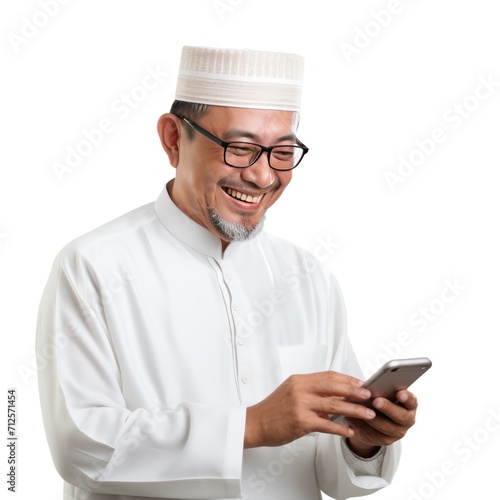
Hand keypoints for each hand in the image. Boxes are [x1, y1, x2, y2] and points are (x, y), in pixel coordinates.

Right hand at [244, 371, 376, 447]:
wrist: (255, 423)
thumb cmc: (274, 409)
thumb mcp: (291, 392)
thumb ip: (311, 391)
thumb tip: (336, 394)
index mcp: (299, 380)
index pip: (328, 375)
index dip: (347, 379)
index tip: (361, 383)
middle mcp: (300, 389)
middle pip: (334, 386)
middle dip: (354, 391)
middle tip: (369, 395)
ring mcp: (300, 405)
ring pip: (334, 405)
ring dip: (353, 410)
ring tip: (368, 414)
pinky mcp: (300, 422)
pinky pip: (326, 425)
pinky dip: (339, 428)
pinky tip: (349, 431)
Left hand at [345, 390, 417, 456]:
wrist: (376, 421)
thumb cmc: (381, 401)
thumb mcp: (385, 394)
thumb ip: (383, 390)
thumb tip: (372, 386)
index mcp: (409, 405)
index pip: (412, 401)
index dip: (407, 398)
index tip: (400, 393)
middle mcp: (407, 420)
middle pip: (400, 416)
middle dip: (387, 408)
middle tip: (376, 401)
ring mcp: (397, 432)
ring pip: (385, 426)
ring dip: (372, 418)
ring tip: (360, 409)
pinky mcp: (385, 440)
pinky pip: (372, 433)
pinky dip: (361, 425)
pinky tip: (352, 417)